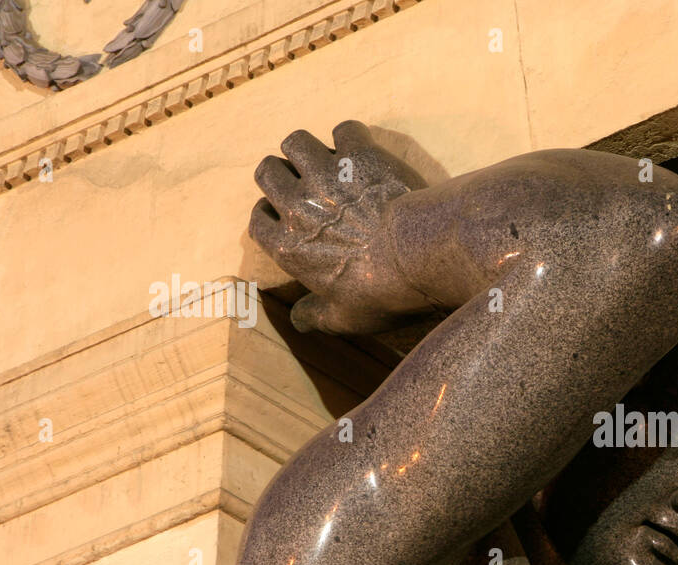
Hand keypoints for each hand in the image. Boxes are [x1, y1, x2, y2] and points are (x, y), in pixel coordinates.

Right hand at [249, 120, 431, 333]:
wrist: (419, 258)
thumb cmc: (382, 294)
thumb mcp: (345, 319)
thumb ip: (317, 317)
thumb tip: (299, 322)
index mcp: (288, 247)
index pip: (259, 221)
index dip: (268, 214)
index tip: (280, 214)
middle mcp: (298, 206)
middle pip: (267, 172)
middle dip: (280, 173)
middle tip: (300, 180)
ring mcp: (327, 176)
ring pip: (295, 141)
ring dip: (306, 147)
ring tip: (324, 157)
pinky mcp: (360, 155)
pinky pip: (345, 130)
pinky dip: (352, 137)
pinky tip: (362, 150)